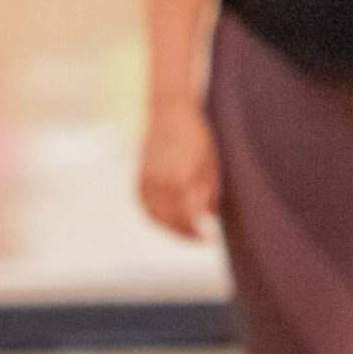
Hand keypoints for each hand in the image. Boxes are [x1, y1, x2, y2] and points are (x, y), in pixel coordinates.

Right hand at [139, 102, 220, 240]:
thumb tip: (210, 219)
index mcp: (180, 183)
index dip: (200, 234)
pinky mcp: (141, 177)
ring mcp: (148, 182)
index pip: (189, 221)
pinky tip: (168, 218)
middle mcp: (161, 185)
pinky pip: (146, 206)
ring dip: (171, 228)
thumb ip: (209, 196)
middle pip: (172, 222)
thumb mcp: (210, 167)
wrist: (170, 112)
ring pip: (156, 217)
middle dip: (187, 234)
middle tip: (201, 239)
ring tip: (186, 231)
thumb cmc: (196, 137)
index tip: (211, 240)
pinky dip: (156, 216)